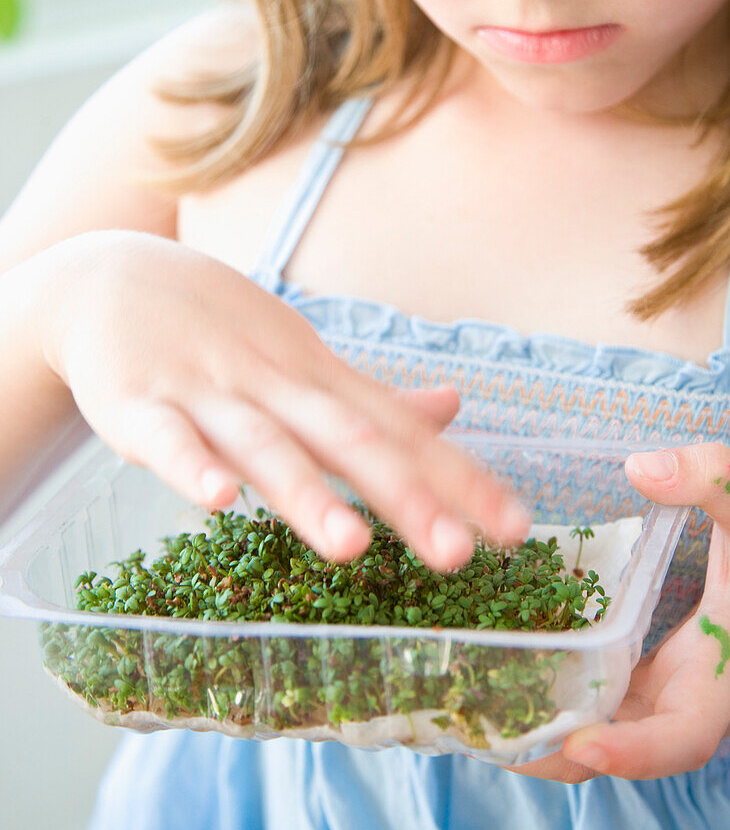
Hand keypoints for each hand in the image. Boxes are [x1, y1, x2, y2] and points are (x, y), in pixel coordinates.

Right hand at [41, 230, 528, 569]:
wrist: (110, 277)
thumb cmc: (219, 329)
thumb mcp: (303, 356)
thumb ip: (373, 397)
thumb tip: (454, 408)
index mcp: (319, 380)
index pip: (401, 432)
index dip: (459, 478)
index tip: (518, 527)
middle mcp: (276, 385)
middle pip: (348, 441)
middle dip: (405, 497)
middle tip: (459, 552)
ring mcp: (207, 393)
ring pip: (265, 445)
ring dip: (307, 494)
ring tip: (351, 546)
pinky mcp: (139, 406)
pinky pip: (167, 440)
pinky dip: (191, 468)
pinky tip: (218, 501)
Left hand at [500, 442, 729, 781]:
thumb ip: (712, 479)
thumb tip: (642, 469)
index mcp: (719, 672)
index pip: (683, 736)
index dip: (637, 751)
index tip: (582, 744)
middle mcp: (690, 692)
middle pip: (625, 744)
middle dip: (562, 751)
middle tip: (494, 736)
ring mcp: (664, 685)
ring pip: (605, 722)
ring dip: (548, 726)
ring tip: (477, 712)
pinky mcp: (643, 670)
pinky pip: (598, 691)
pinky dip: (556, 689)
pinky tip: (501, 666)